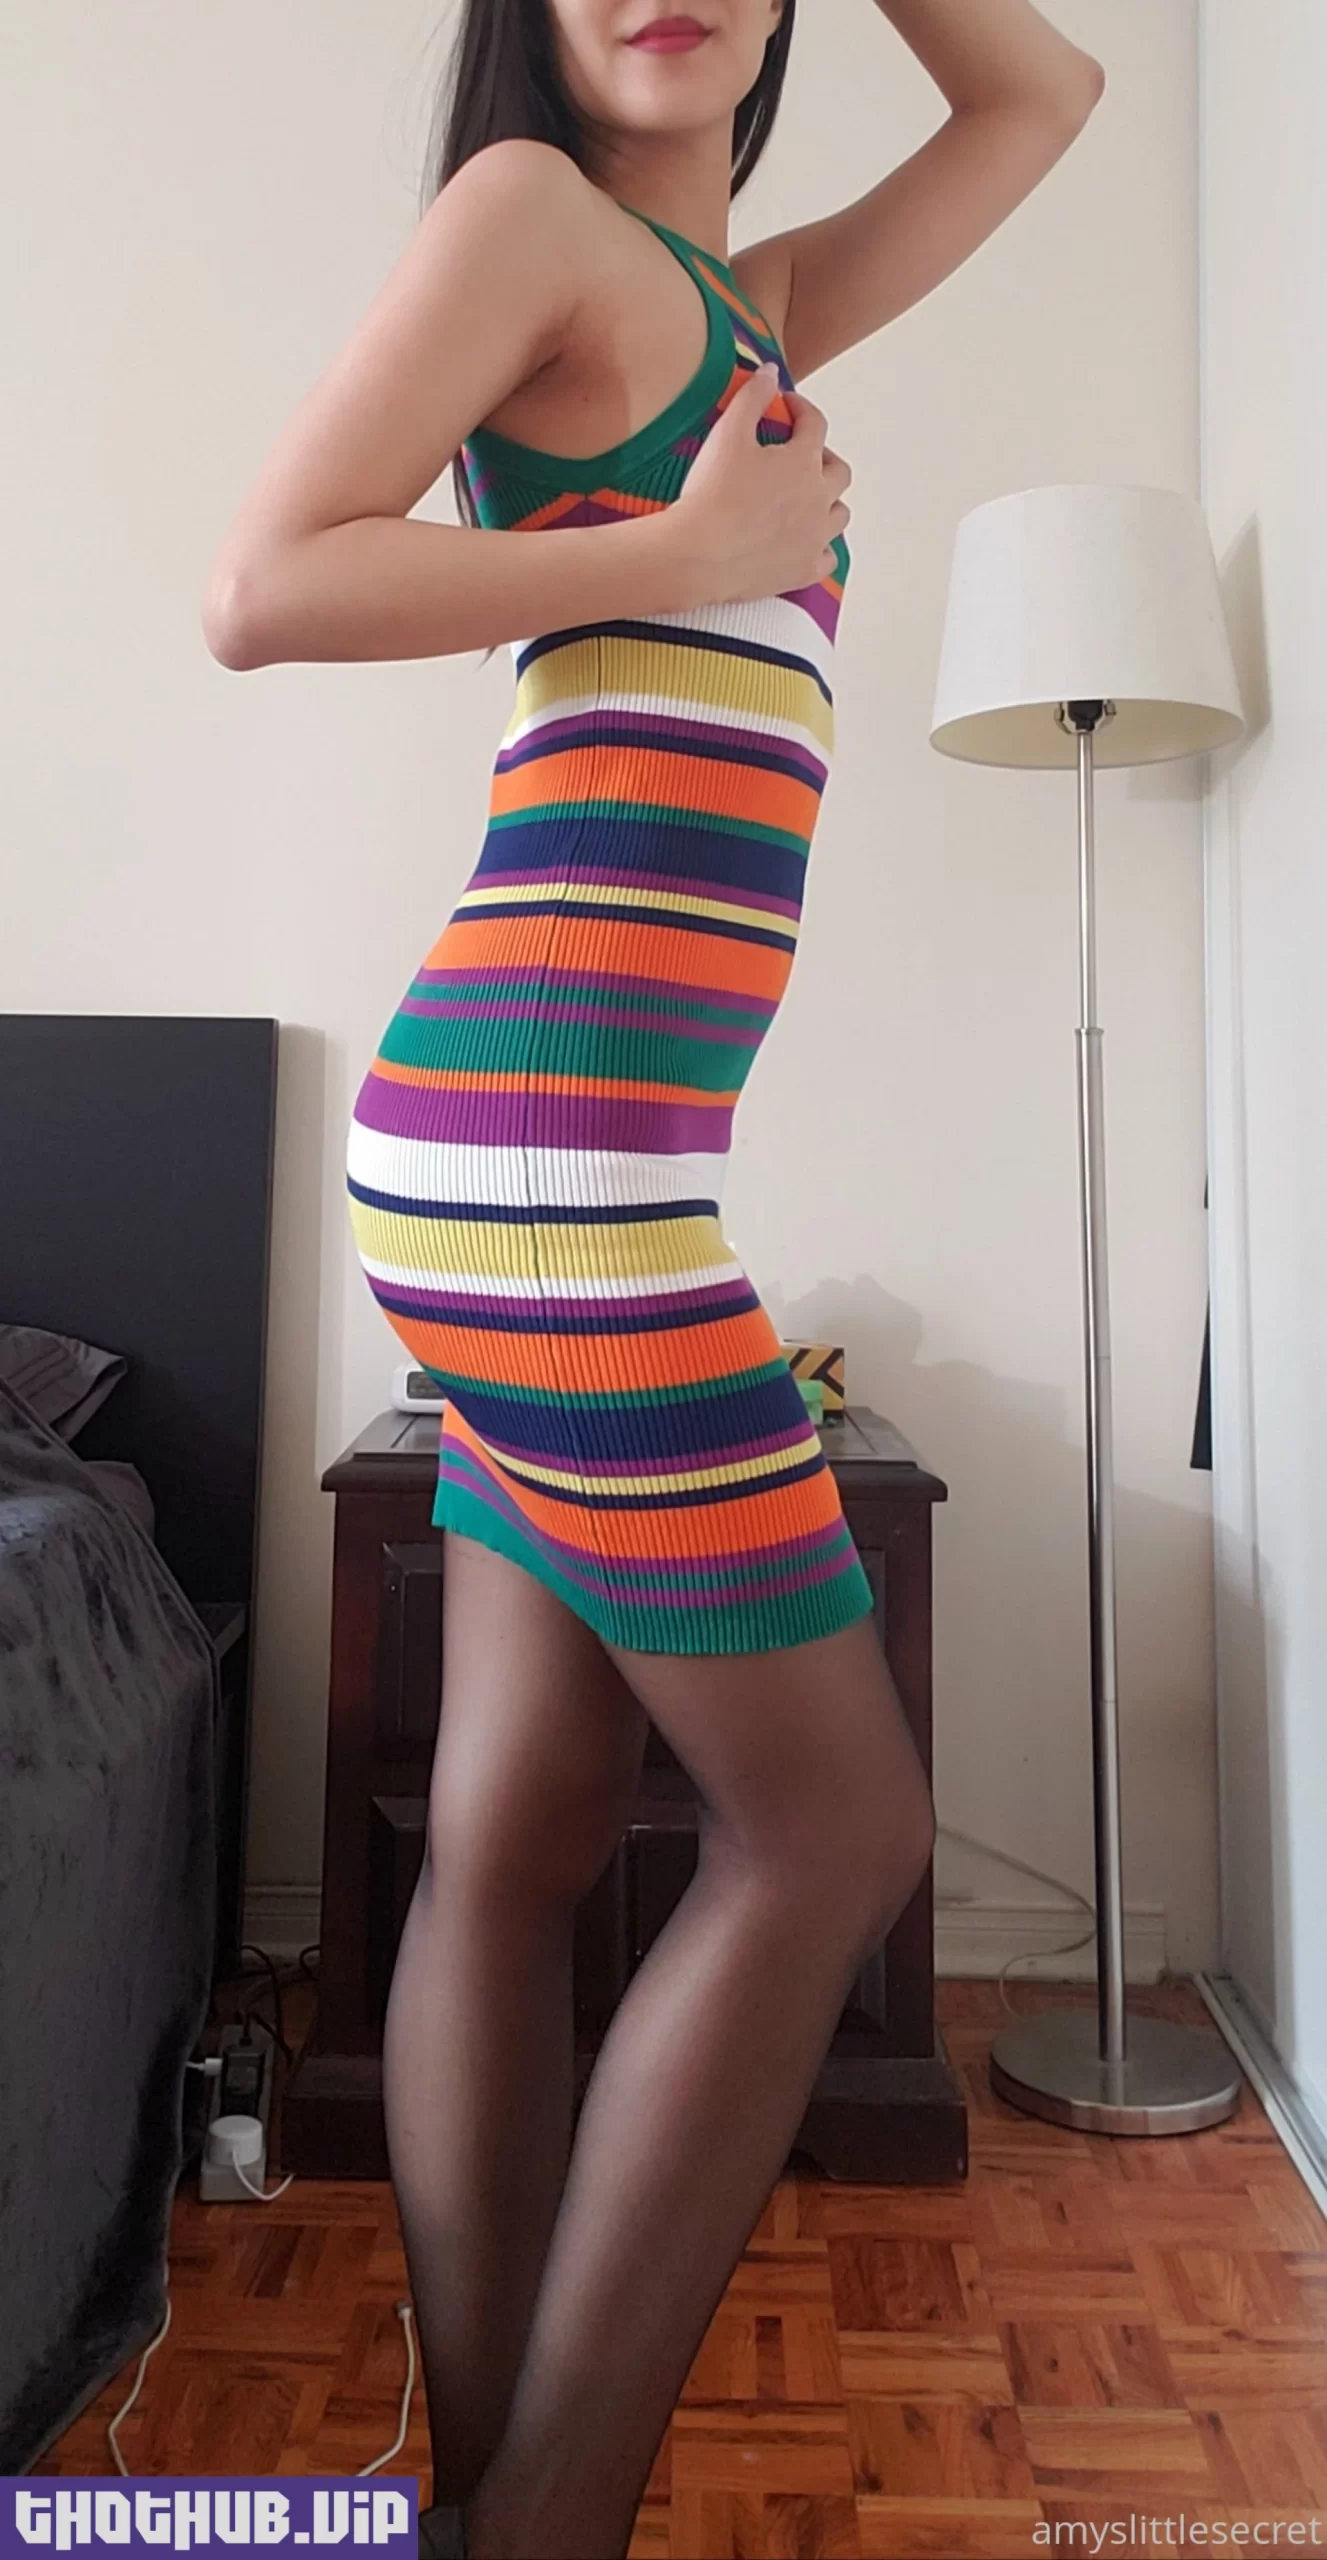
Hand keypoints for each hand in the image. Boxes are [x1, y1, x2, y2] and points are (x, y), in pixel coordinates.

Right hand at [672, 362, 851, 603]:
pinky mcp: (805, 570)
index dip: (803, 409)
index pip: (816, 424)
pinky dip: (821, 547)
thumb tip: (771, 372)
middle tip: (805, 458)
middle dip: (825, 459)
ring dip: (829, 502)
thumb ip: (752, 397)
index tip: (788, 407)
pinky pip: (828, 558)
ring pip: (839, 515)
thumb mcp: (727, 433)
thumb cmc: (712, 493)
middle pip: (840, 472)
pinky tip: (807, 543)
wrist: (699, 554)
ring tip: (809, 500)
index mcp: (803, 461)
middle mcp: (818, 498)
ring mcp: (815, 537)